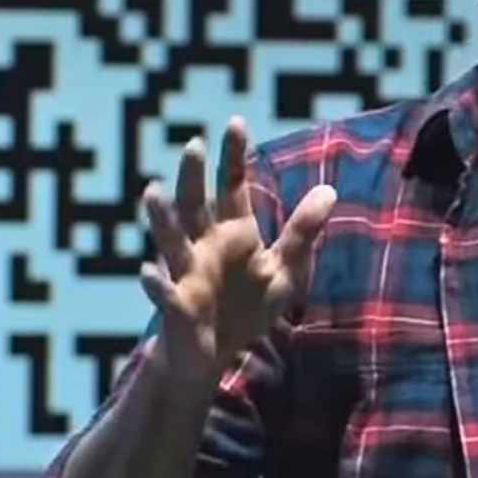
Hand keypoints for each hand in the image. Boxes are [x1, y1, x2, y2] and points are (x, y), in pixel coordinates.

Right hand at [138, 116, 336, 381]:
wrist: (217, 356)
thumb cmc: (248, 308)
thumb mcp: (285, 271)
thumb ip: (303, 232)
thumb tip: (329, 190)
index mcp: (233, 233)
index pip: (231, 186)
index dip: (233, 156)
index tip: (235, 122)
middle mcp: (204, 246)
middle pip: (196, 204)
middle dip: (193, 176)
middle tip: (193, 144)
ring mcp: (187, 274)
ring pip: (171, 241)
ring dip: (162, 218)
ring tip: (152, 191)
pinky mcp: (178, 307)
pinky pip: (164, 293)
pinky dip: (156, 284)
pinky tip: (148, 271)